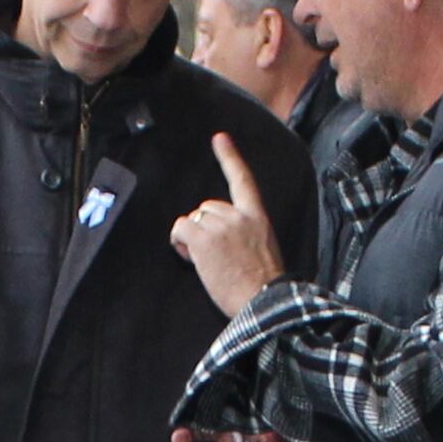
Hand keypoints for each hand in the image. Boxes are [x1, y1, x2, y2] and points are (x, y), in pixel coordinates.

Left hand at [169, 134, 282, 313]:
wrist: (263, 302)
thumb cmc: (263, 287)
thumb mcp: (263, 249)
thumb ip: (244, 234)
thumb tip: (218, 238)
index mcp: (258, 217)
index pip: (243, 180)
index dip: (230, 157)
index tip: (219, 138)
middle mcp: (240, 215)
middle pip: (207, 207)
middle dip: (204, 227)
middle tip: (212, 254)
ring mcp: (222, 226)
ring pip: (193, 219)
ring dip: (192, 237)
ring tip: (208, 261)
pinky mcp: (205, 239)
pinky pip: (180, 228)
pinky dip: (179, 242)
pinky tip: (191, 257)